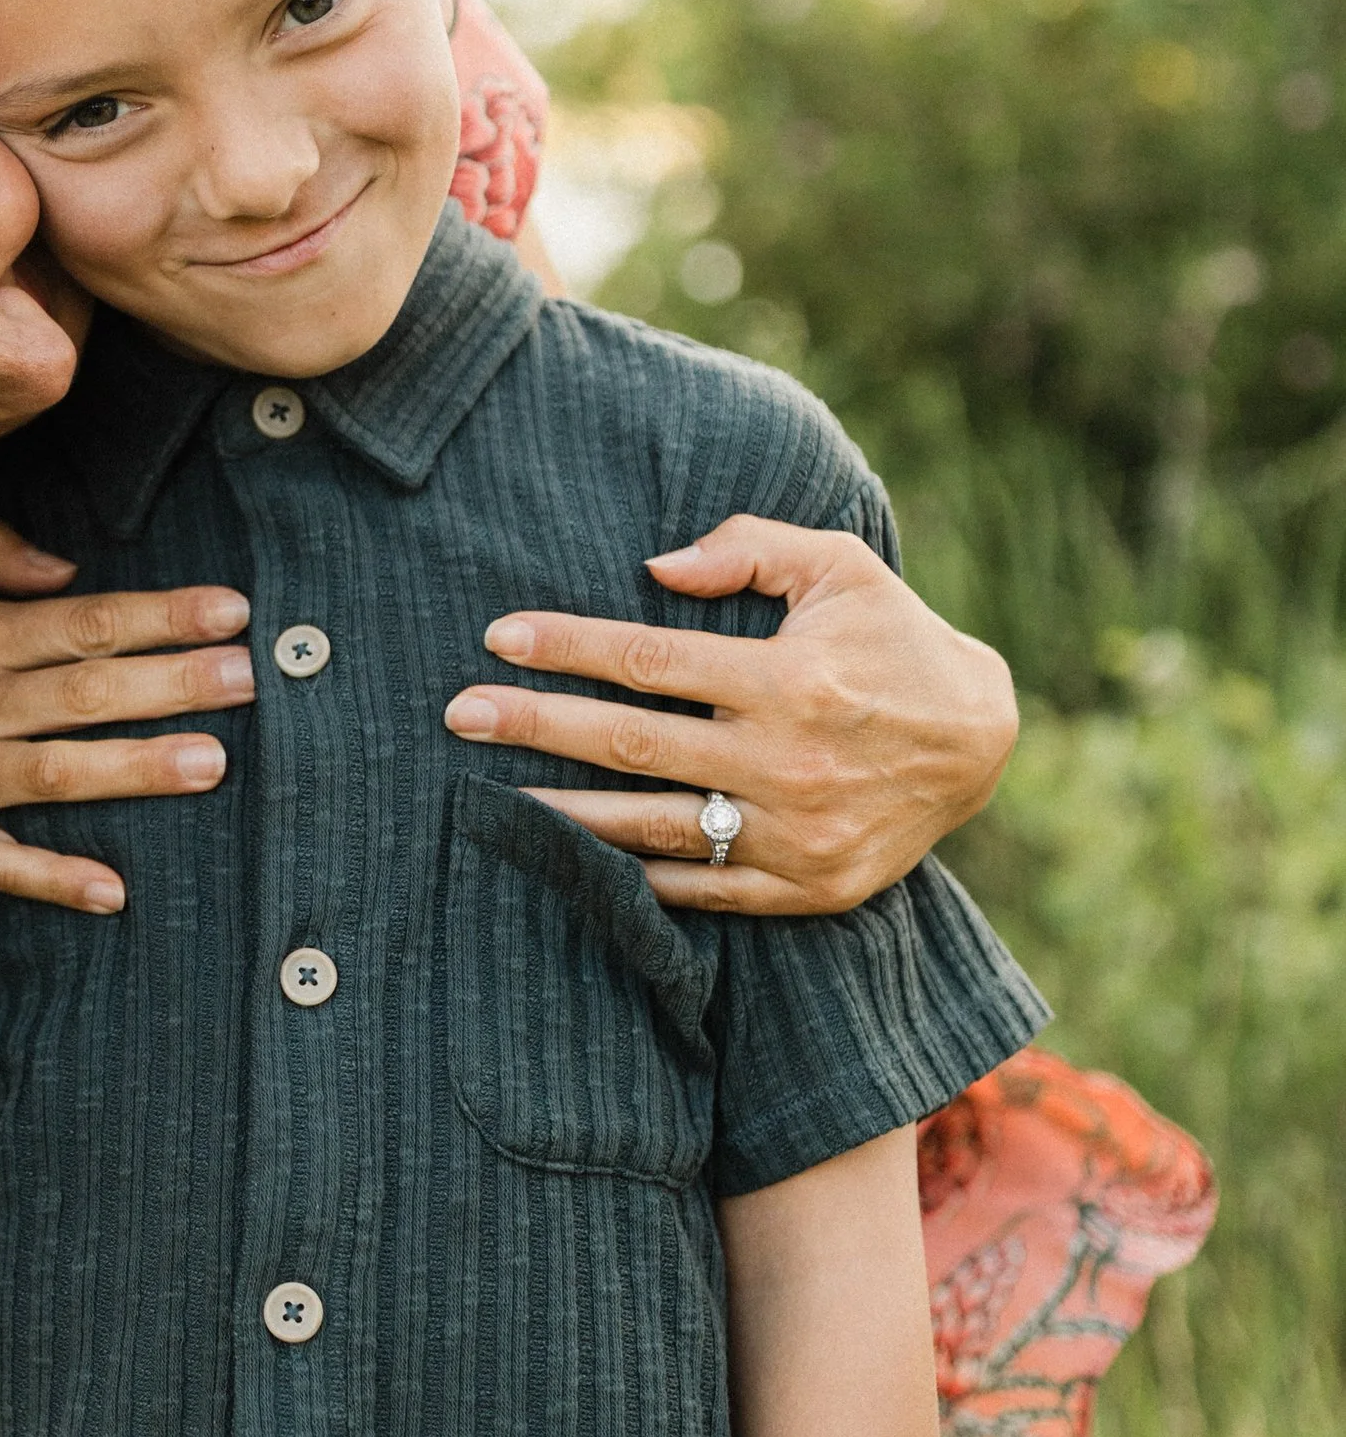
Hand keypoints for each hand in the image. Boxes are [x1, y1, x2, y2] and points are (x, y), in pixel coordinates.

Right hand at [0, 518, 254, 915]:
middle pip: (83, 693)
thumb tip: (67, 568)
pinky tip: (114, 890)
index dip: (160, 616)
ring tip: (214, 762)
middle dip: (172, 684)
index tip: (232, 611)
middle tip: (250, 679)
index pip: (80, 622)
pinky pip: (2, 866)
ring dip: (137, 768)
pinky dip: (55, 880)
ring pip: (57, 774)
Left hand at [442, 515, 1017, 913]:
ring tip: (489, 797)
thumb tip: (652, 566)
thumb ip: (749, 547)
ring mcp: (796, 836)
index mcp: (792, 680)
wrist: (980, 743)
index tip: (498, 637)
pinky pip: (699, 887)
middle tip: (457, 714)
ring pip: (651, 828)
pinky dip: (631, 874)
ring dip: (562, 813)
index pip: (650, 662)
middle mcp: (790, 762)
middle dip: (534, 726)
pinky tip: (571, 854)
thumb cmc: (893, 639)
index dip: (567, 648)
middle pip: (631, 746)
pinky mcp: (806, 889)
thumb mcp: (840, 567)